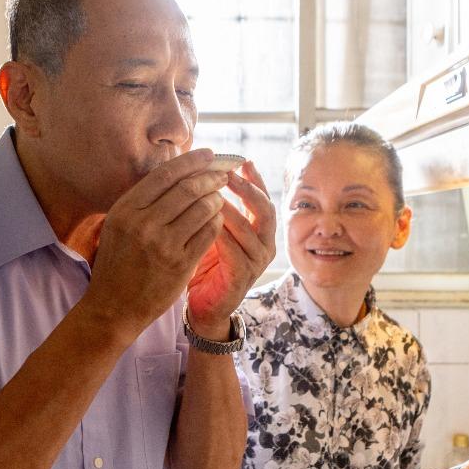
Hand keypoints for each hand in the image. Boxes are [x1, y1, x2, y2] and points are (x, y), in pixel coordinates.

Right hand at [84, 149, 230, 336]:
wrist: (113, 307)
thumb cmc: (118, 262)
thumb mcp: (119, 225)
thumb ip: (142, 201)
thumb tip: (176, 171)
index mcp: (126, 209)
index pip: (165, 175)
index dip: (191, 161)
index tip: (208, 154)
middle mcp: (143, 224)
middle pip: (187, 189)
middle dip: (210, 177)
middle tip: (222, 174)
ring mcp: (163, 245)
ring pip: (202, 209)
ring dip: (216, 199)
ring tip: (220, 197)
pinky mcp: (180, 264)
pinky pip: (208, 234)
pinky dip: (217, 222)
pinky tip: (217, 220)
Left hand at [185, 160, 275, 335]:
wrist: (203, 307)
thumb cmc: (206, 264)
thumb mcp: (212, 231)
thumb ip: (215, 207)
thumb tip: (204, 171)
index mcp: (260, 232)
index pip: (263, 199)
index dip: (255, 179)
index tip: (241, 160)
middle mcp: (264, 246)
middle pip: (264, 210)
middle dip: (246, 189)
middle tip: (228, 173)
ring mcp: (256, 263)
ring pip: (248, 229)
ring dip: (230, 209)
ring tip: (212, 193)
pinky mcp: (242, 278)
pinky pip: (234, 251)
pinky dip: (221, 235)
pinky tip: (207, 223)